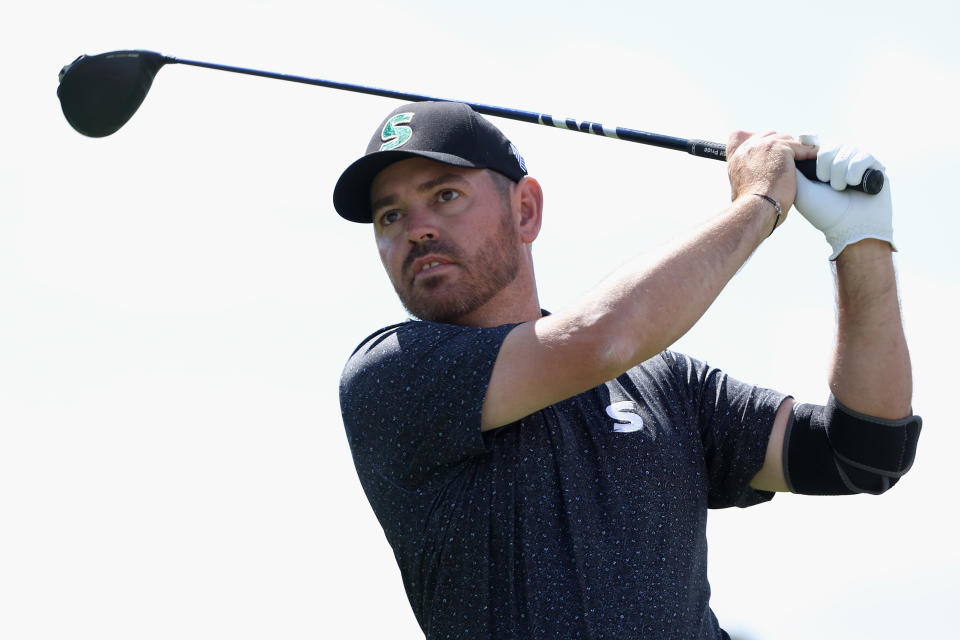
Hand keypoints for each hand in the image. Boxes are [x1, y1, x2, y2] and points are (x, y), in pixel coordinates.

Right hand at [726, 131, 816, 212]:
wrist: (755, 208)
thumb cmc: (751, 206)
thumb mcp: (740, 189)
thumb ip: (746, 177)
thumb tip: (758, 179)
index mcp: (736, 158)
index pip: (740, 135)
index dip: (758, 141)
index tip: (768, 149)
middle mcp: (748, 148)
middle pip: (769, 135)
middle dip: (780, 145)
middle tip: (790, 159)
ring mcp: (764, 146)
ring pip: (786, 139)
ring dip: (795, 149)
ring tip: (804, 159)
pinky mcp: (781, 149)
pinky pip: (801, 146)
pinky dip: (810, 152)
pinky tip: (814, 157)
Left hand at [793, 137, 894, 259]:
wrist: (849, 227)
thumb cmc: (824, 211)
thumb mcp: (801, 190)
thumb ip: (794, 169)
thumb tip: (788, 149)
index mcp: (823, 164)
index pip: (817, 144)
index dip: (812, 147)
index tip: (806, 151)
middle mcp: (841, 160)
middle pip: (831, 146)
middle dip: (826, 166)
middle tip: (827, 184)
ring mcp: (859, 161)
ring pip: (847, 150)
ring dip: (840, 172)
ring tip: (841, 189)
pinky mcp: (876, 165)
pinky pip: (863, 156)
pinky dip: (855, 172)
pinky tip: (854, 184)